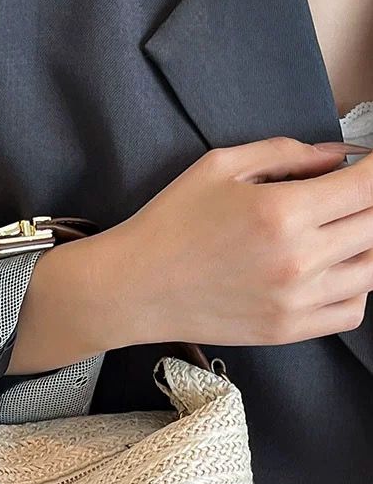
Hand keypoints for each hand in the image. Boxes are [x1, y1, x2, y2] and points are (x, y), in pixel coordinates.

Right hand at [92, 136, 372, 347]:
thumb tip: (337, 157)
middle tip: (352, 195)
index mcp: (283, 212)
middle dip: (370, 203)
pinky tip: (333, 269)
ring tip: (343, 231)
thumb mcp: (221, 167)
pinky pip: (353, 311)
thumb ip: (287, 153)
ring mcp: (296, 301)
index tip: (369, 165)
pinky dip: (357, 287)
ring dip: (367, 244)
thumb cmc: (170, 223)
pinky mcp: (287, 330)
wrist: (134, 289)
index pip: (369, 186)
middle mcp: (298, 260)